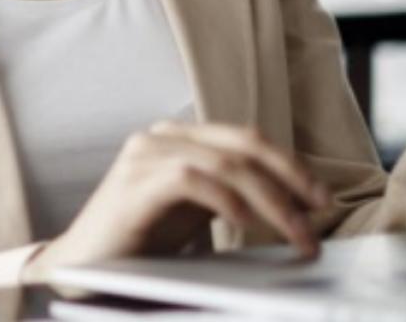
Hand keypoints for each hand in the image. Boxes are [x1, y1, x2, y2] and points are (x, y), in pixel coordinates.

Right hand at [21, 121, 332, 283]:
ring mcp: (144, 155)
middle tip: (320, 215)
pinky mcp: (133, 183)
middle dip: (291, 180)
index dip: (290, 165)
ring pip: (226, 162)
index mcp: (179, 138)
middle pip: (243, 144)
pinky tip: (247, 223)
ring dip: (272, 200)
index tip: (322, 199)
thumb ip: (233, 196)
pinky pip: (191, 178)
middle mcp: (161, 136)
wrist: (83, 269)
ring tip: (296, 233)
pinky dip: (227, 199)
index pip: (246, 138)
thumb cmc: (141, 244)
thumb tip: (298, 206)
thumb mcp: (197, 213)